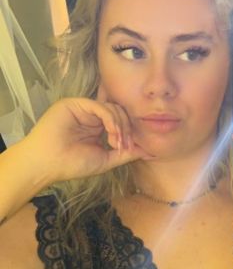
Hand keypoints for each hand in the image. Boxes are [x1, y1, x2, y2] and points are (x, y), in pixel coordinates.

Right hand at [24, 96, 155, 183]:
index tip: (130, 148)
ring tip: (116, 143)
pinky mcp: (75, 104)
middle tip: (123, 146)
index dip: (129, 132)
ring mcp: (83, 108)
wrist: (48, 164)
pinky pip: (100, 106)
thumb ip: (126, 153)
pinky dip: (110, 119)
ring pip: (112, 108)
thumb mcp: (106, 160)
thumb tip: (149, 151)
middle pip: (119, 112)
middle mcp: (91, 115)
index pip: (120, 121)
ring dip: (119, 126)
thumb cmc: (72, 164)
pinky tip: (111, 133)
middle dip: (126, 129)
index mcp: (97, 127)